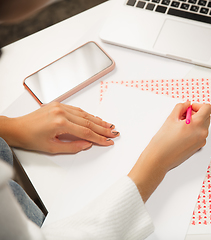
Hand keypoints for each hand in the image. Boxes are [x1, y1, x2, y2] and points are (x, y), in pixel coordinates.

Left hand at [0, 102, 118, 153]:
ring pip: (85, 114)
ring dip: (98, 120)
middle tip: (114, 133)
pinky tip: (96, 118)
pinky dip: (88, 115)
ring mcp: (60, 107)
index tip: (108, 141)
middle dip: (103, 128)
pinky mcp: (59, 105)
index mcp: (60, 123)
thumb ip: (72, 147)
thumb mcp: (52, 148)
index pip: (86, 132)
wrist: (16, 128)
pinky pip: (78, 110)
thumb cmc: (30, 138)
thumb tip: (87, 144)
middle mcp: (61, 112)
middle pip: (88, 122)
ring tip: (109, 125)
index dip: (99, 138)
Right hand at [128, 101, 210, 201]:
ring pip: (203, 125)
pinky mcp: (198, 147)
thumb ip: (181, 107)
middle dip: (196, 113)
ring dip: (195, 122)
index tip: (189, 108)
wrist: (159, 159)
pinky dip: (194, 131)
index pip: (208, 108)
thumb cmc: (163, 141)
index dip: (198, 105)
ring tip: (180, 126)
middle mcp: (202, 133)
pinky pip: (200, 134)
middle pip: (207, 116)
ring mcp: (201, 141)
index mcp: (197, 124)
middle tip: (183, 116)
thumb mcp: (171, 118)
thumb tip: (187, 104)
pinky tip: (182, 134)